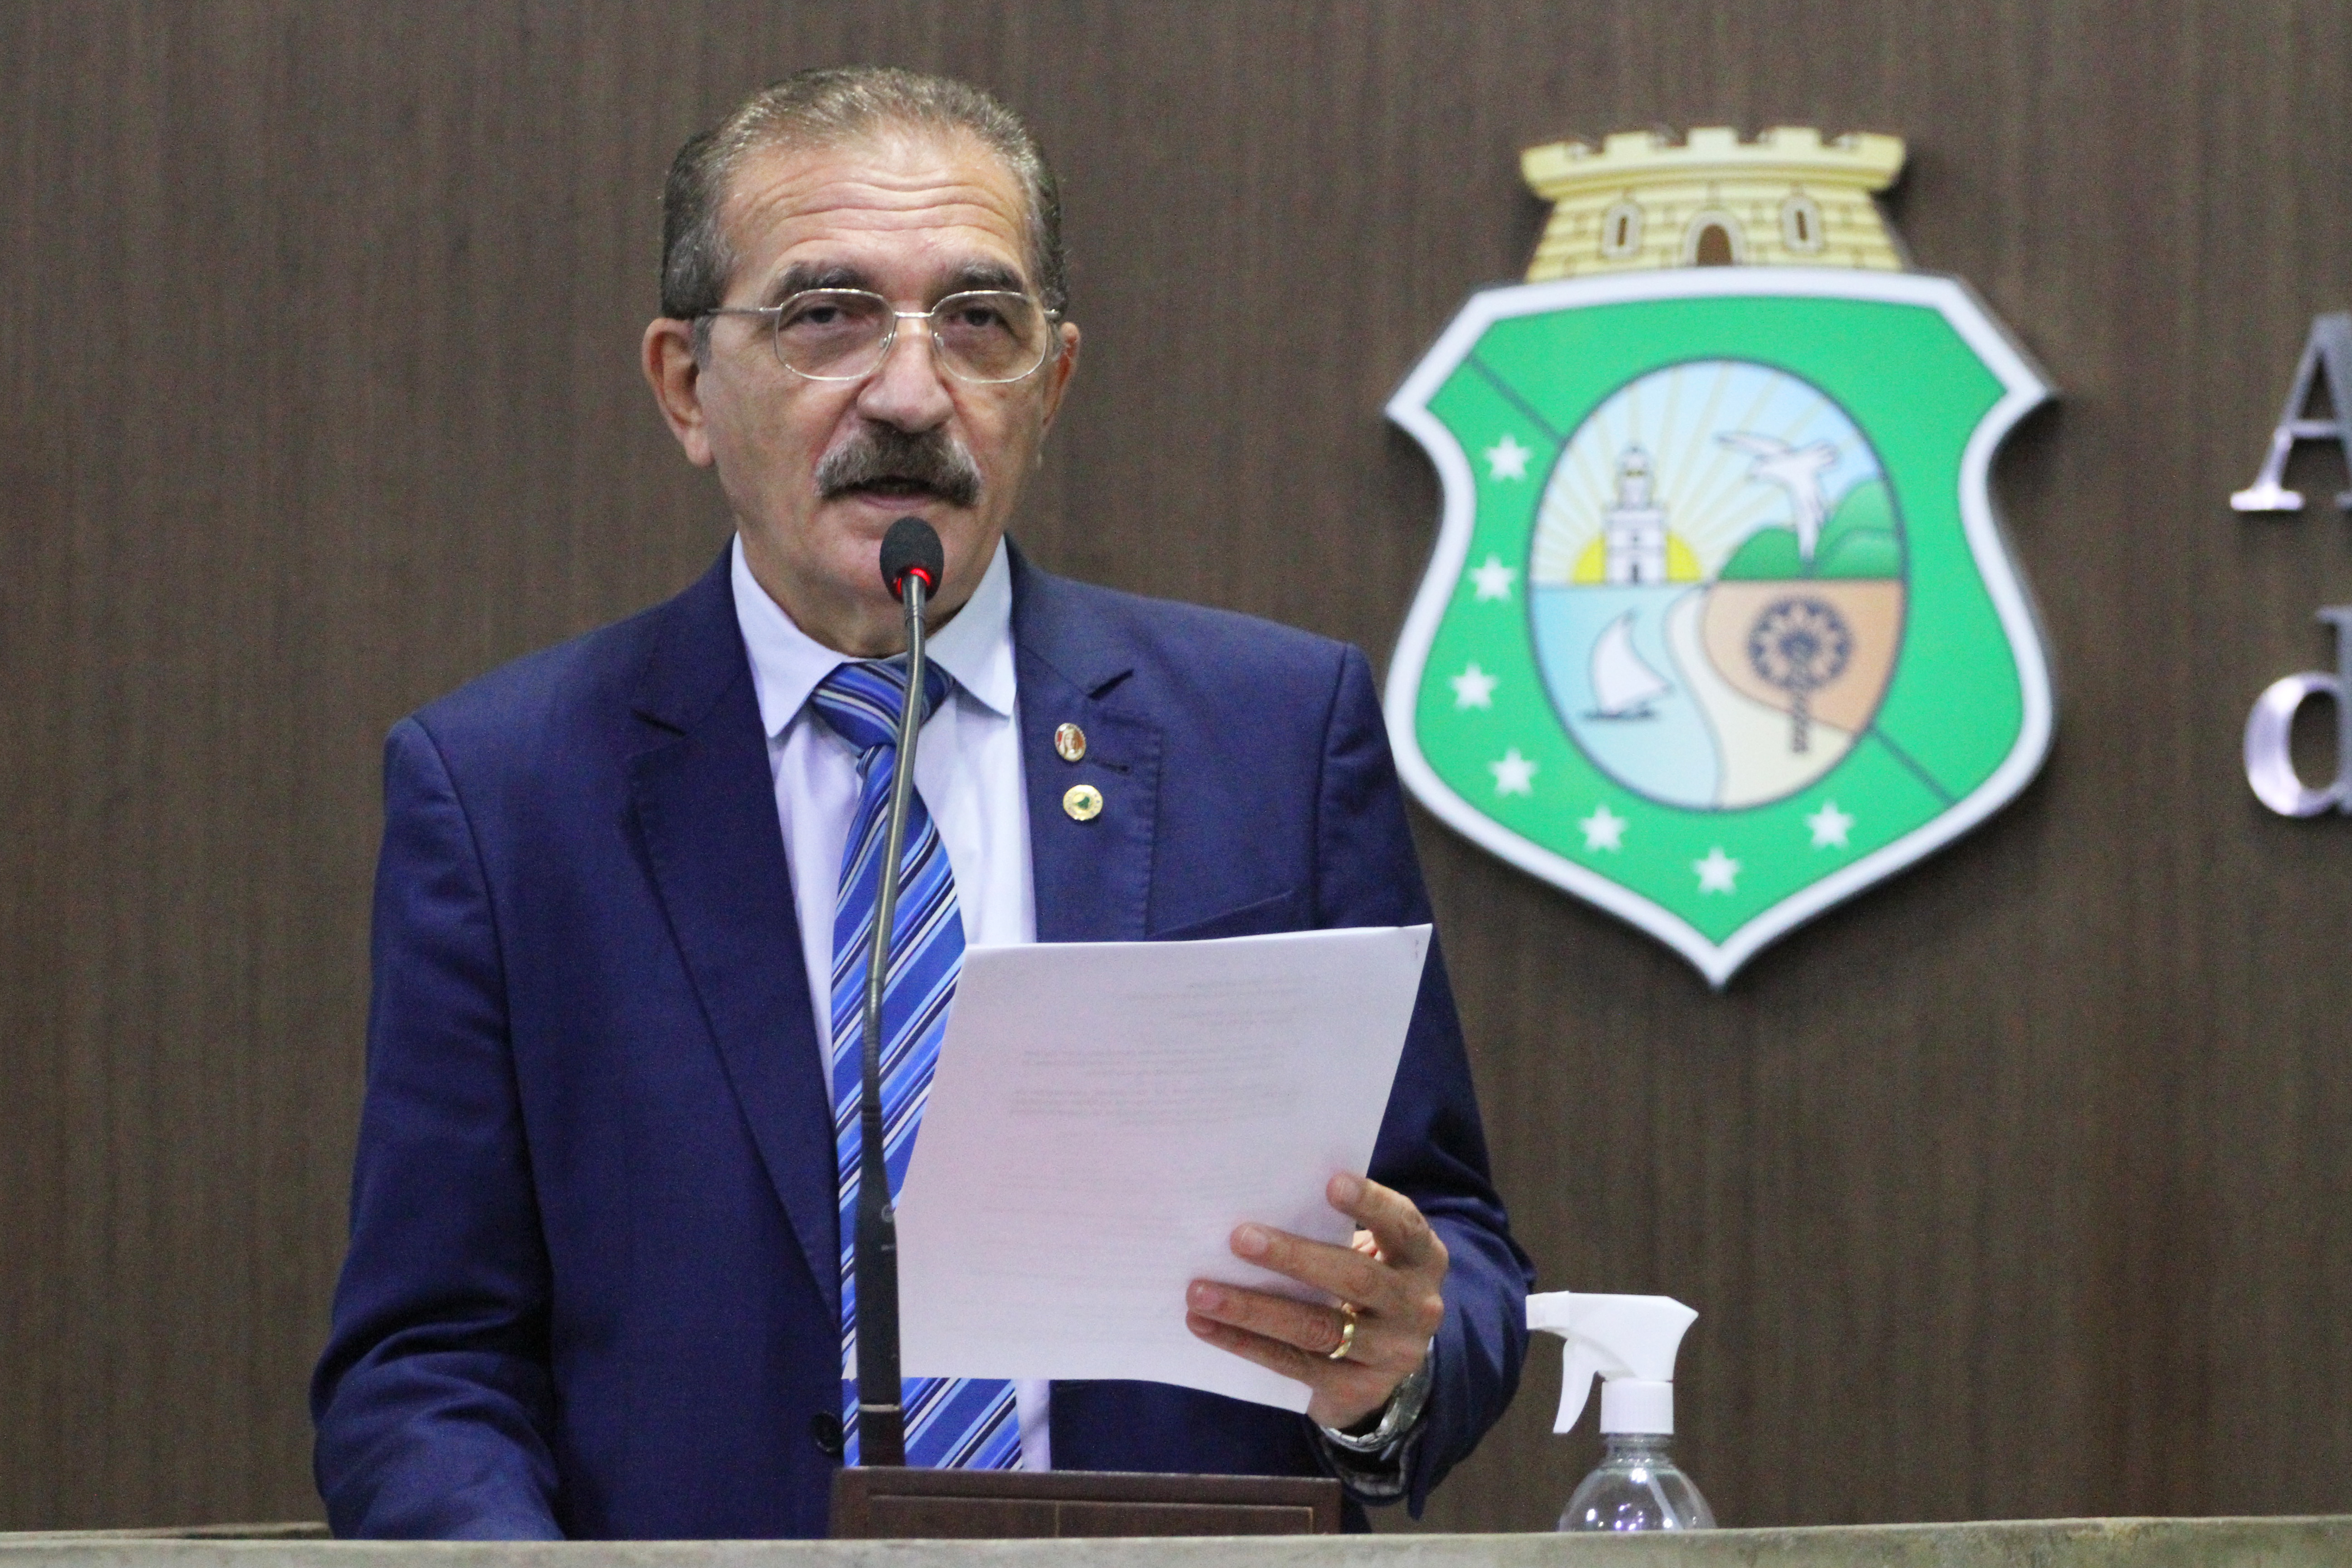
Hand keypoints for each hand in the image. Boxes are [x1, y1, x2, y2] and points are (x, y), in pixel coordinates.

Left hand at [1183, 1172, 1448, 1429]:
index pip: (1402, 1225)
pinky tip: (1204, 1325)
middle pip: (1355, 1279)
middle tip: (1238, 1239)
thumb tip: (1259, 1202)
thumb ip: (1334, 1231)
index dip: (1370, 1203)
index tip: (1331, 1183)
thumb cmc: (1365, 1281)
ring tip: (1200, 1293)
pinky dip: (1243, 1343)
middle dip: (1294, 1257)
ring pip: (1316, 1328)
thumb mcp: (1371, 1254)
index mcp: (1421, 1258)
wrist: (1387, 1361)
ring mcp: (1389, 1354)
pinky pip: (1292, 1363)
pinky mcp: (1355, 1389)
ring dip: (1252, 1309)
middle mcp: (1415, 1306)